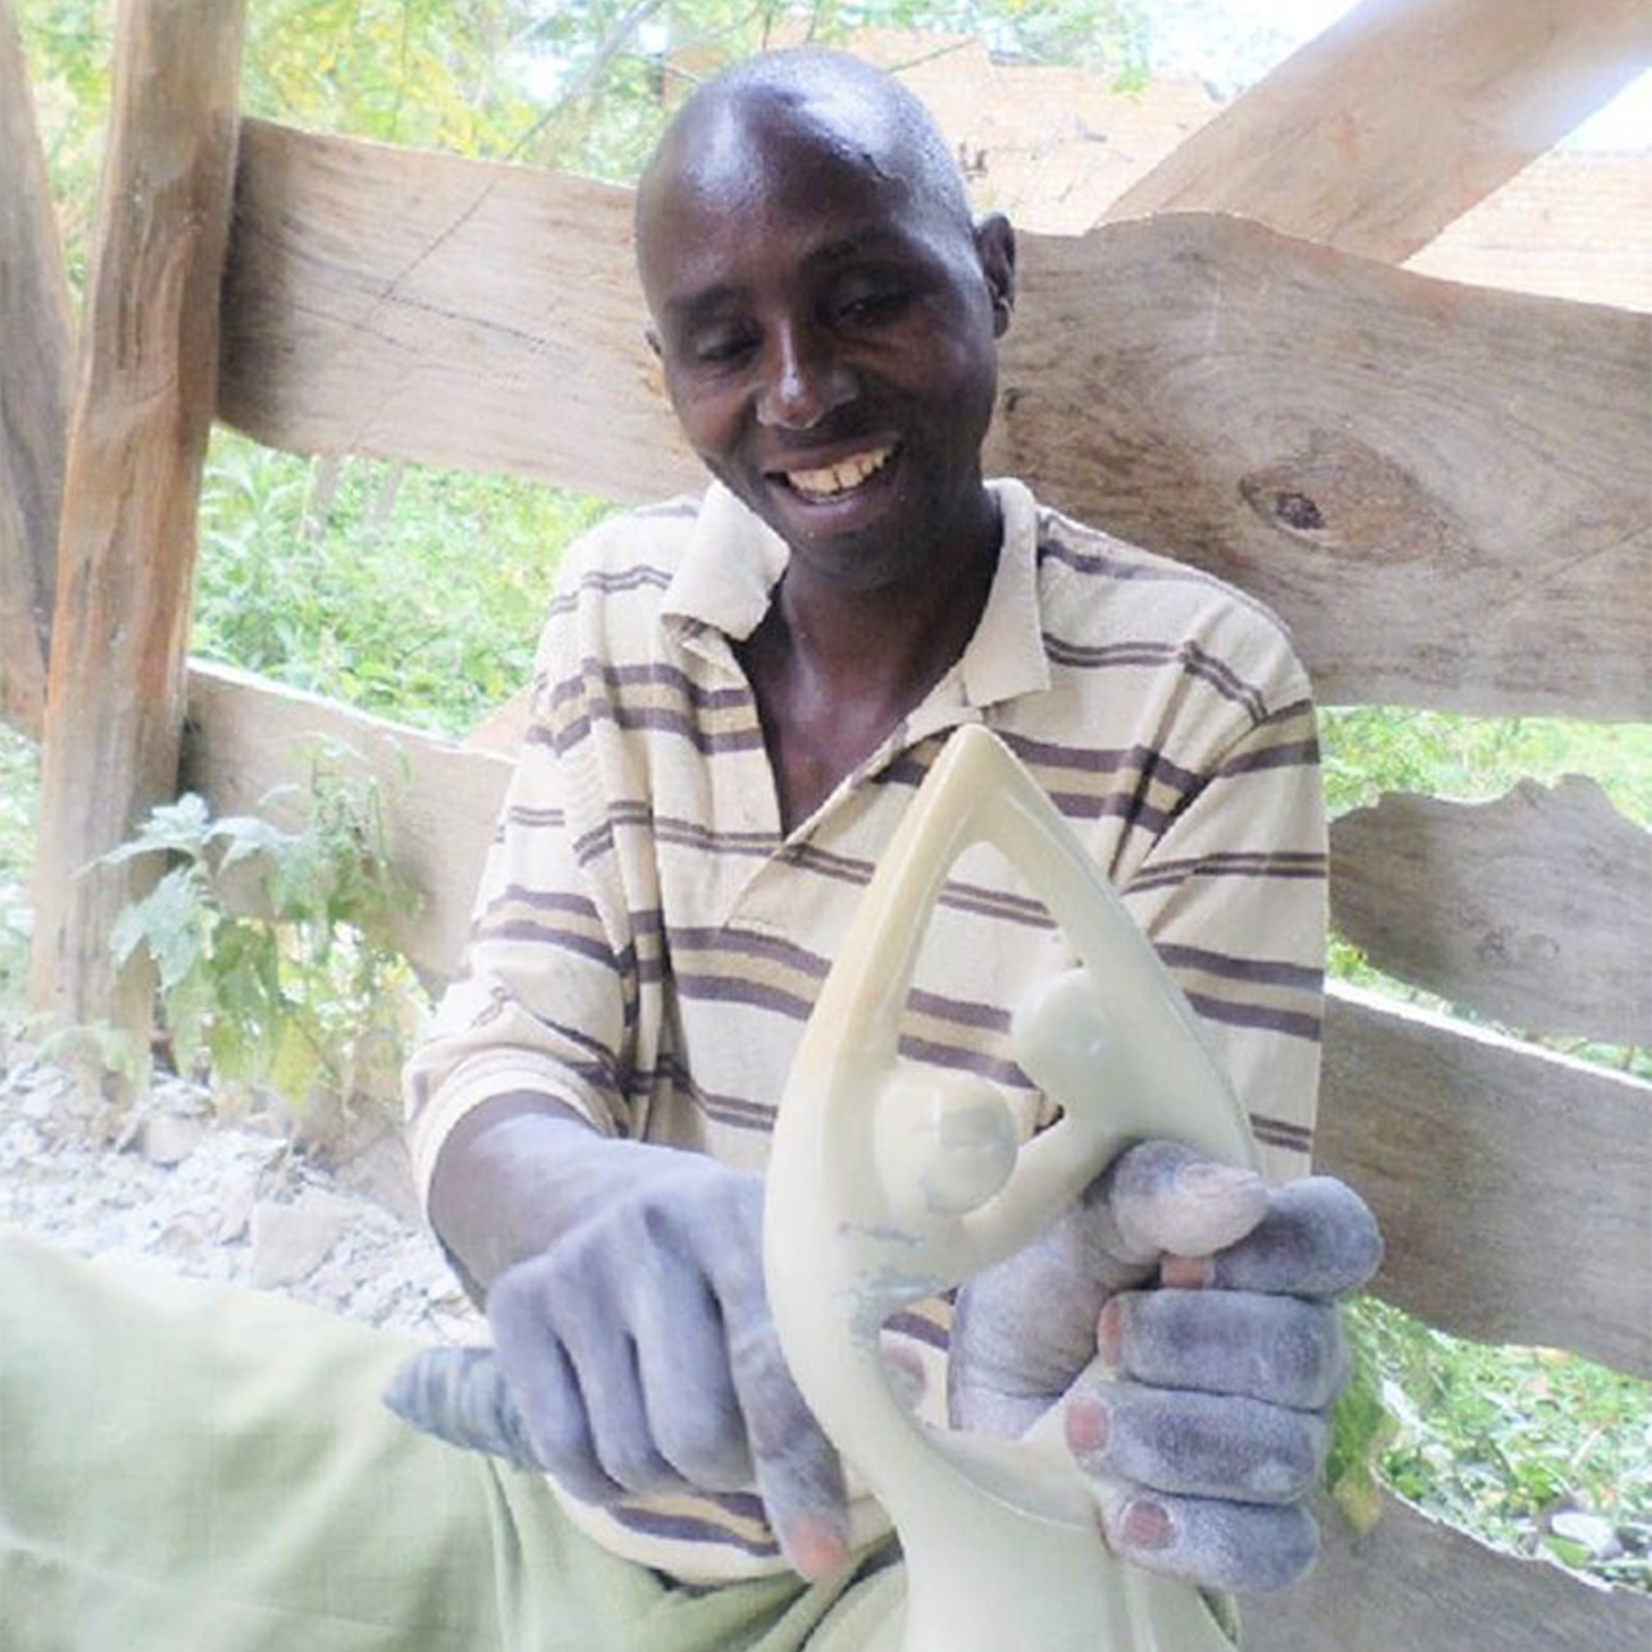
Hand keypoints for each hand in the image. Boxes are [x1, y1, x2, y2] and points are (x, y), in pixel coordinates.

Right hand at [485, 1151, 849, 1578]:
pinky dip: (606, 1478)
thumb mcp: (797, 1265)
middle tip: (747, 1443)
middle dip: (734, 1471)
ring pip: (633, 1457)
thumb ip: (851, 1333)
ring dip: (673, 1475)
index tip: (818, 1552)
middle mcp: (655, 1228)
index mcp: (744, 1215)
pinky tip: (626, 1420)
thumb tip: (903, 1394)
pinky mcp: (516, 1303)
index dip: (799, 1467)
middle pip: (697, 1433)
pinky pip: (566, 1457)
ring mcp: (578, 1264)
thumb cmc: (738, 1256)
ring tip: (687, 1415)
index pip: (773, 1365)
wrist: (610, 1194)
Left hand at [948, 1138, 1380, 1592]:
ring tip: (1083, 1423)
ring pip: (1287, 1456)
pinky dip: (1195, 1534)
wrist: (988, 1383)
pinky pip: (1273, 1550)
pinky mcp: (1250, 1528)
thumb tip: (1243, 1196)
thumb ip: (1152, 1192)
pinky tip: (1124, 1516)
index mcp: (1269, 1248)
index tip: (1178, 1264)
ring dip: (1171, 1438)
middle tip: (1104, 1337)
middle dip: (1189, 1348)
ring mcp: (1284, 1442)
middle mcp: (1296, 1343)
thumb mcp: (1075, 1213)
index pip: (1340, 1239)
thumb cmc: (1044, 1278)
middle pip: (1305, 1356)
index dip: (1276, 1254)